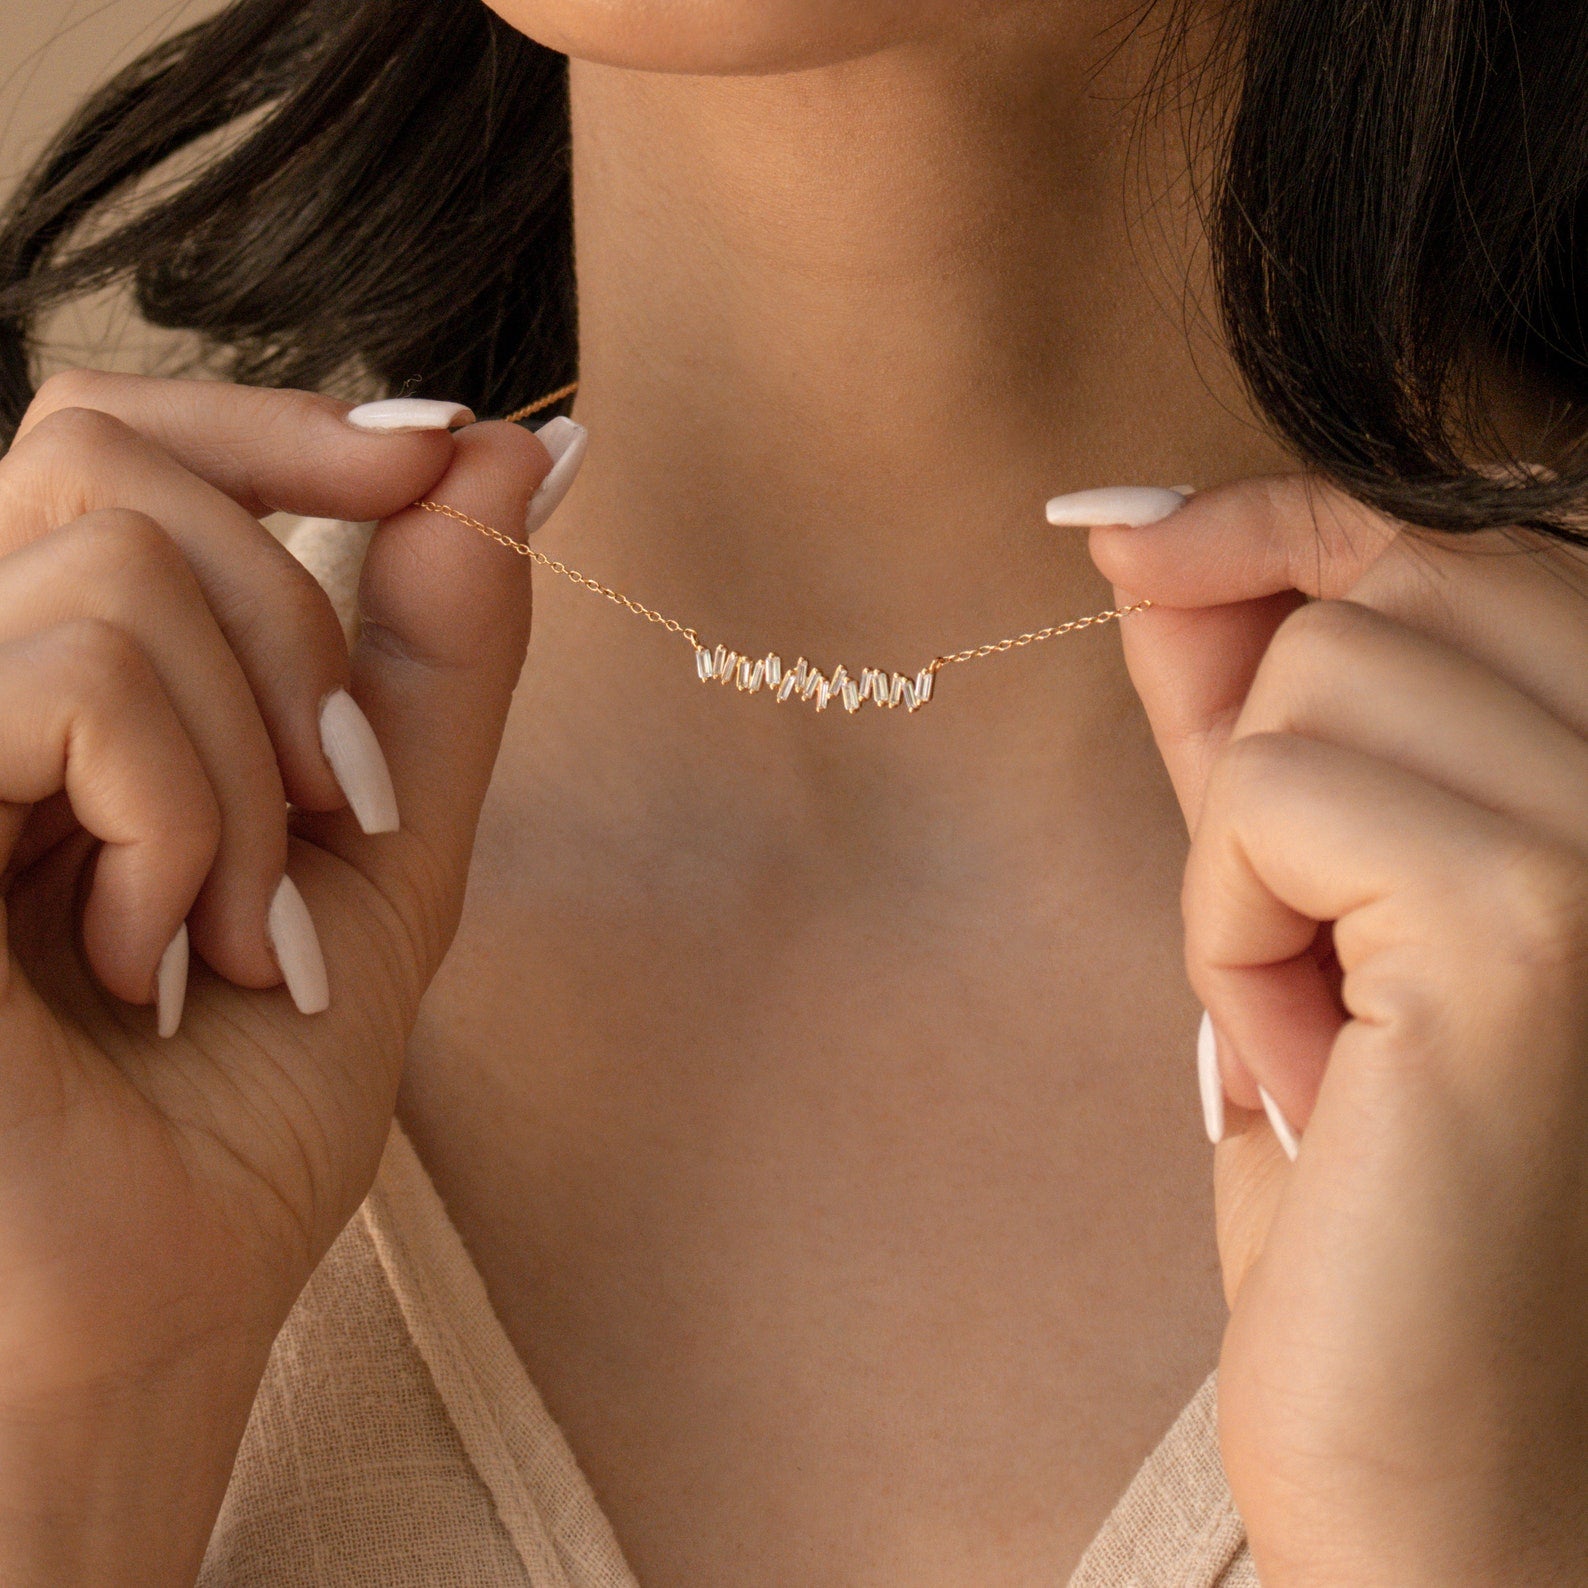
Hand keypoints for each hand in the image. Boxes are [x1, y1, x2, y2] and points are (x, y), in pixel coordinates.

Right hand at [0, 373, 554, 1585]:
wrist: (156, 1295)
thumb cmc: (248, 1090)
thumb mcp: (384, 842)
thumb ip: (439, 646)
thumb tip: (523, 451)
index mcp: (45, 681)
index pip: (113, 439)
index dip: (283, 416)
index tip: (445, 449)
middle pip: (117, 466)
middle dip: (295, 629)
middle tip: (325, 811)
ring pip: (118, 572)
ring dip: (245, 771)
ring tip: (222, 933)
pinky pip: (76, 675)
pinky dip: (181, 814)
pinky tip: (149, 952)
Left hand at [1086, 481, 1587, 1585]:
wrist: (1445, 1448)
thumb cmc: (1372, 1173)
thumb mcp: (1301, 895)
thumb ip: (1249, 703)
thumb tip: (1148, 534)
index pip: (1459, 542)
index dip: (1284, 520)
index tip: (1138, 534)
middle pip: (1381, 591)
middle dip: (1272, 750)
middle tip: (1311, 952)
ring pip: (1301, 691)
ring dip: (1250, 871)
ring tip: (1330, 1032)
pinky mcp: (1535, 922)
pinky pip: (1265, 797)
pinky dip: (1234, 933)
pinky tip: (1319, 1071)